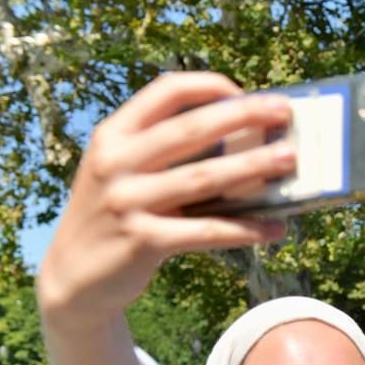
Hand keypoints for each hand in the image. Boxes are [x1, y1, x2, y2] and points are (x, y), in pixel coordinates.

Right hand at [36, 72, 294, 327]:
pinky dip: (245, 229)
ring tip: (290, 160)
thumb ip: (165, 154)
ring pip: (204, 178)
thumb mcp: (124, 174)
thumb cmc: (117, 216)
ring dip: (253, 166)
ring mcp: (127, 201)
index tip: (245, 92)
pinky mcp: (144, 240)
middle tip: (284, 112)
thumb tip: (243, 142)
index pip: (164, 92)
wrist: (74, 277)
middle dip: (243, 117)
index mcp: (114, 135)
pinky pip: (207, 231)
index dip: (208, 86)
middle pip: (191, 130)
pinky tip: (275, 229)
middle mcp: (116, 162)